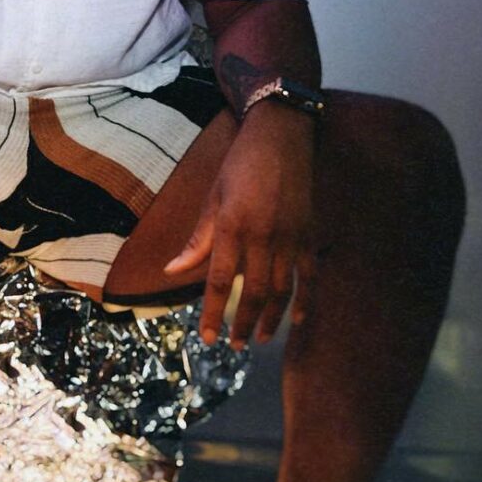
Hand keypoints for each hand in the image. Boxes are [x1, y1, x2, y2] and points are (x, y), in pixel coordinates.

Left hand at [163, 106, 317, 347]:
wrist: (282, 135)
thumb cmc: (240, 164)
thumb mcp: (213, 196)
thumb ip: (197, 239)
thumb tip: (172, 271)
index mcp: (231, 225)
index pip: (216, 280)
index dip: (209, 313)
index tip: (205, 338)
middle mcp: (262, 236)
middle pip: (252, 292)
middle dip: (243, 324)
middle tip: (235, 346)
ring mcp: (290, 236)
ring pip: (281, 290)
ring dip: (271, 319)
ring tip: (261, 339)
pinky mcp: (309, 233)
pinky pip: (309, 275)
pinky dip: (305, 300)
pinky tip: (298, 320)